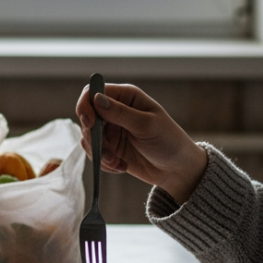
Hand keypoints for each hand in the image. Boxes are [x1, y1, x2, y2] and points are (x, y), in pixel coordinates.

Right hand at [74, 83, 208, 203]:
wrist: (177, 169)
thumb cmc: (169, 141)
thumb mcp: (146, 125)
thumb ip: (120, 113)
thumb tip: (96, 99)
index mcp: (126, 97)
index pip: (93, 92)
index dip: (86, 106)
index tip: (89, 123)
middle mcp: (116, 111)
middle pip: (87, 117)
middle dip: (93, 137)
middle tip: (106, 152)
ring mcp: (112, 130)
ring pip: (88, 138)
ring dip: (99, 153)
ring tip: (117, 162)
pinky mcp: (110, 148)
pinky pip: (95, 153)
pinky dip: (103, 162)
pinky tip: (121, 166)